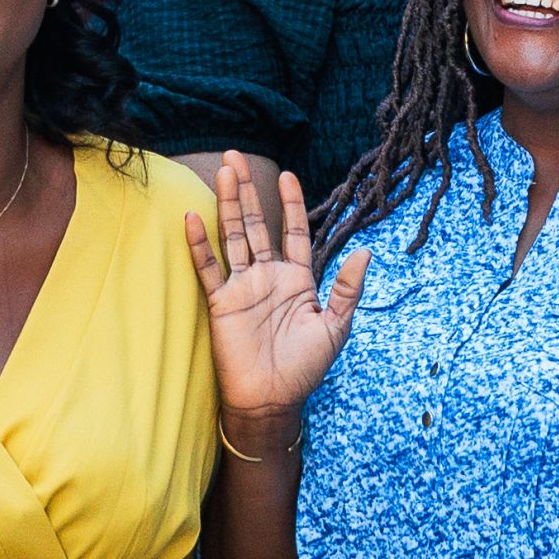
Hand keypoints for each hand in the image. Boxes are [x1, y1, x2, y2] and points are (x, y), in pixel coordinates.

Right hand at [184, 157, 366, 438]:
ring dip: (226, 205)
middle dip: (247, 191)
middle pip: (256, 224)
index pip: (292, 231)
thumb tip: (366, 252)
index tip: (286, 174)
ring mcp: (242, 286)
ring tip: (221, 172)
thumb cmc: (305, 368)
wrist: (272, 401)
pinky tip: (191, 218)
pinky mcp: (221, 302)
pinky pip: (208, 268)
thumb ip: (347, 288)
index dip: (290, 203)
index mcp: (297, 279)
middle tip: (235, 156)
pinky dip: (198, 244)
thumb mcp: (336, 327)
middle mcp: (267, 276)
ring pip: (232, 236)